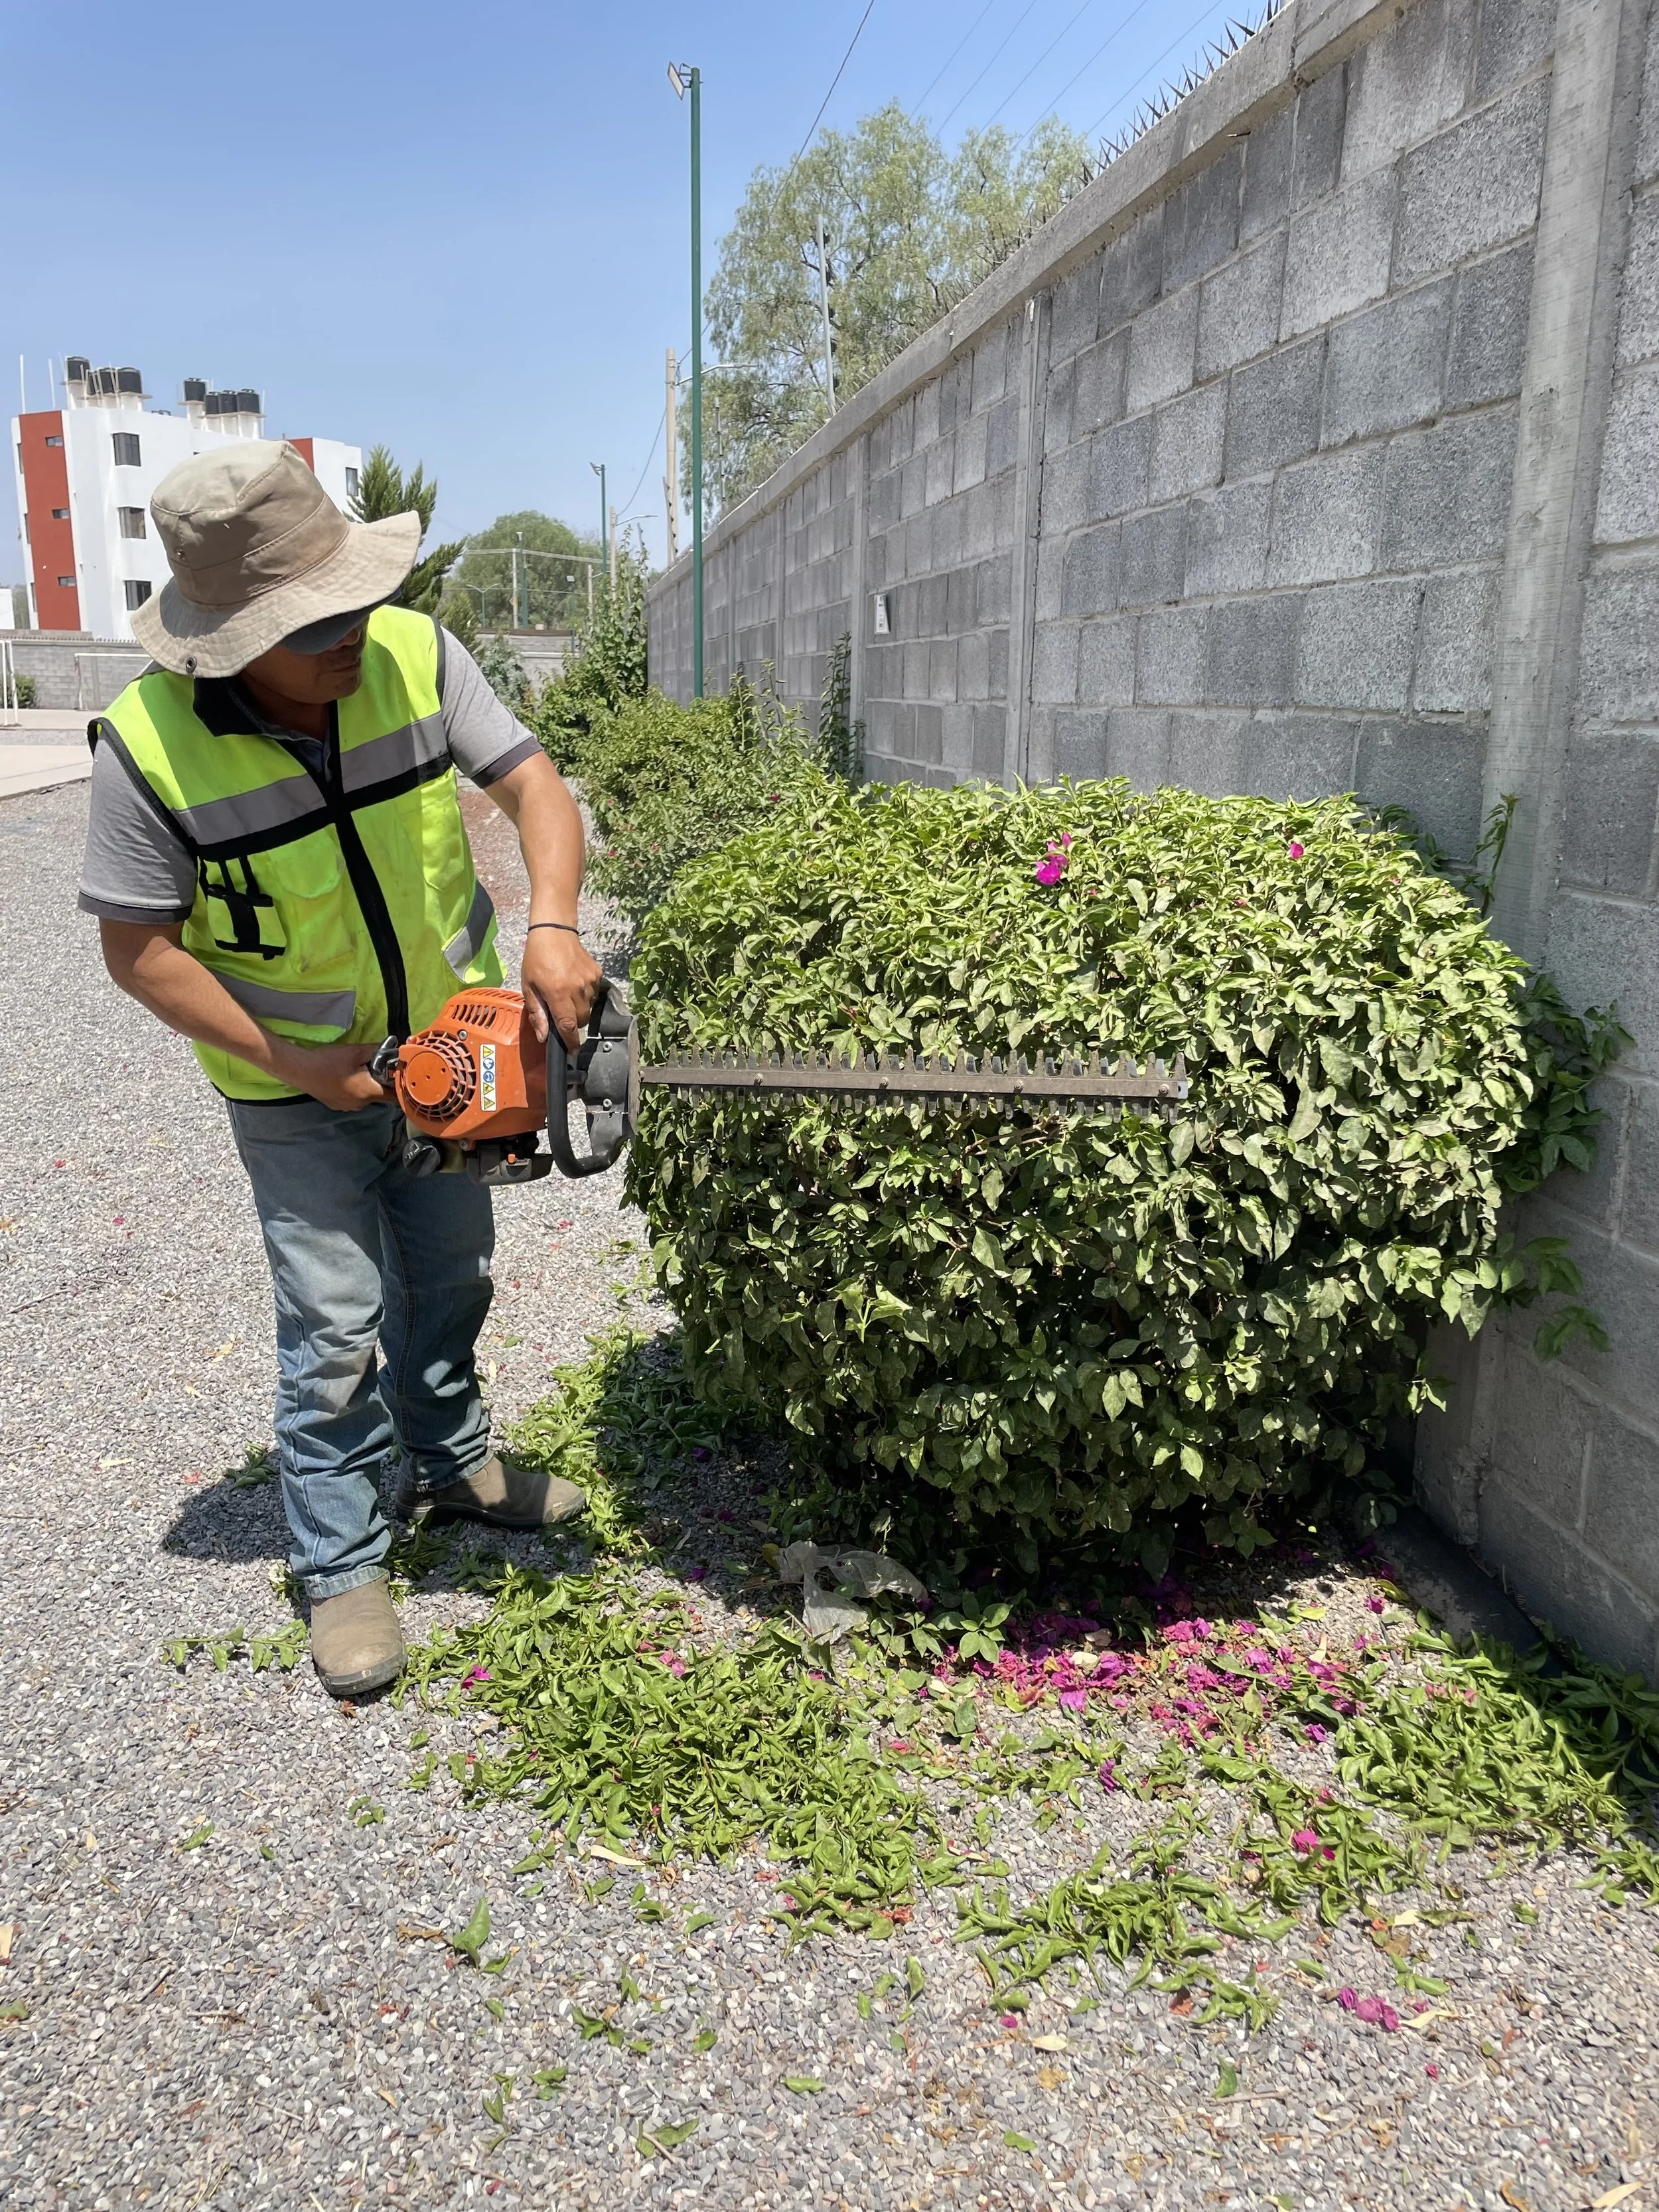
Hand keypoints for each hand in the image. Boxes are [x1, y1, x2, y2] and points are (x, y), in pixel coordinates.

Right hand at [268, 1038, 388, 1111]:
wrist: (300, 1069)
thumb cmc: (329, 1061)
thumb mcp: (356, 1052)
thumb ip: (377, 1051)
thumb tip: (394, 1048)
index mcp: (368, 1092)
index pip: (395, 1095)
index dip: (400, 1086)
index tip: (402, 1074)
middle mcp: (361, 1104)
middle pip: (380, 1096)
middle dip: (383, 1083)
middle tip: (381, 1067)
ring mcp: (348, 1107)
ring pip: (367, 1097)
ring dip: (368, 1086)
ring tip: (361, 1071)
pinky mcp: (337, 1105)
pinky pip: (354, 1098)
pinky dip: (356, 1090)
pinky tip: (347, 1078)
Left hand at [521, 927, 603, 1049]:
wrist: (554, 932)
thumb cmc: (536, 960)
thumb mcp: (529, 987)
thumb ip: (537, 1013)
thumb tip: (544, 1037)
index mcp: (558, 993)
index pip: (569, 1026)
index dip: (571, 1042)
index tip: (571, 1051)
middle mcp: (577, 989)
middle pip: (581, 1020)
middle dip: (572, 1023)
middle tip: (561, 1012)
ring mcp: (590, 981)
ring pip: (589, 1008)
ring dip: (579, 1008)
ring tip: (567, 994)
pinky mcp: (598, 974)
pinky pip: (594, 994)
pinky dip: (585, 995)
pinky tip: (574, 983)